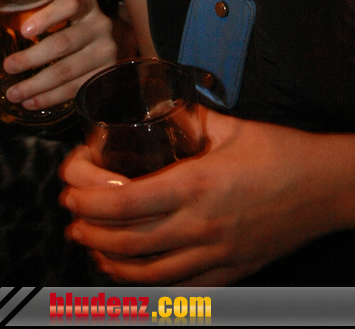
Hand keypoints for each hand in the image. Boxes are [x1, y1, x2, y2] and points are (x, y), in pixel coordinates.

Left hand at [3, 0, 115, 108]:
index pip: (69, 5)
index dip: (46, 17)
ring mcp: (106, 53)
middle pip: (63, 43)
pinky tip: (32, 101)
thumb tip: (2, 28)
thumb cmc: (76, 25)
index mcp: (87, 6)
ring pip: (67, 71)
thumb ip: (44, 17)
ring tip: (14, 93)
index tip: (23, 31)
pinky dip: (50, 98)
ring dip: (36, 85)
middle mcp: (100, 27)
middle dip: (31, 58)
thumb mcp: (66, 14)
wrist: (109, 43)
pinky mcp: (105, 76)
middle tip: (8, 67)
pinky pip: (74, 90)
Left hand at [60, 110, 352, 284]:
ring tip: (89, 244)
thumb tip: (156, 105)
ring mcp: (216, 255)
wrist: (326, 188)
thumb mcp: (228, 126)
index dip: (89, 200)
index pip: (126, 202)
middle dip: (89, 229)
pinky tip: (129, 275)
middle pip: (128, 240)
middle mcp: (201, 226)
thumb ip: (186, 117)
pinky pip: (180, 290)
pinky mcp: (231, 272)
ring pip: (148, 273)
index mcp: (196, 184)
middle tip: (70, 214)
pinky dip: (146, 286)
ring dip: (109, 261)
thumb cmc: (279, 153)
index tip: (69, 189)